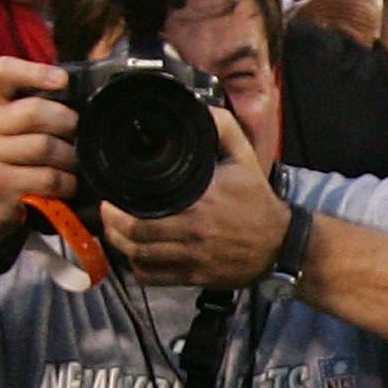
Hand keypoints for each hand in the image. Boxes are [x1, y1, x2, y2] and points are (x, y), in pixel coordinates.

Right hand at [0, 57, 76, 251]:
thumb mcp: (3, 135)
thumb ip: (29, 115)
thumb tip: (77, 102)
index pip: (3, 71)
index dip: (36, 70)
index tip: (63, 81)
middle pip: (36, 110)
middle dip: (68, 123)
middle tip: (78, 136)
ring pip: (46, 146)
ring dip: (70, 159)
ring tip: (72, 167)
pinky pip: (47, 177)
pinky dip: (66, 183)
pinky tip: (65, 187)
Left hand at [103, 112, 287, 287]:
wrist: (280, 244)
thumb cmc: (257, 202)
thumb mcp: (245, 158)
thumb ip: (223, 128)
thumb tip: (200, 109)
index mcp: (200, 204)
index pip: (145, 212)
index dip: (119, 209)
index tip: (111, 197)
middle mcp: (193, 234)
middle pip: (135, 239)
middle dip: (112, 227)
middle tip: (107, 213)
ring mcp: (192, 259)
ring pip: (141, 260)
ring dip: (121, 247)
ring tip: (115, 233)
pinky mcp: (195, 277)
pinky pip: (155, 279)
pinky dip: (139, 269)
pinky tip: (135, 257)